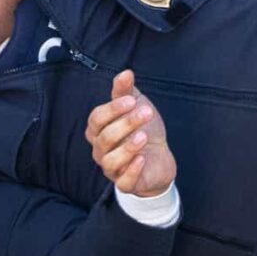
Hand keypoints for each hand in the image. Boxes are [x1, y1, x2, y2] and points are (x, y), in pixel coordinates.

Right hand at [86, 70, 175, 198]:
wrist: (160, 159)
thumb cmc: (143, 130)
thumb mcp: (136, 107)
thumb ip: (127, 92)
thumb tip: (126, 72)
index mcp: (100, 130)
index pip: (96, 119)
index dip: (112, 109)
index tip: (132, 100)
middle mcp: (101, 150)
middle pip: (105, 137)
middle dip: (126, 123)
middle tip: (147, 112)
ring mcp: (112, 169)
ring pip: (110, 161)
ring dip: (127, 148)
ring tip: (143, 136)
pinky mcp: (127, 183)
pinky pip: (123, 182)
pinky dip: (131, 170)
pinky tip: (142, 158)